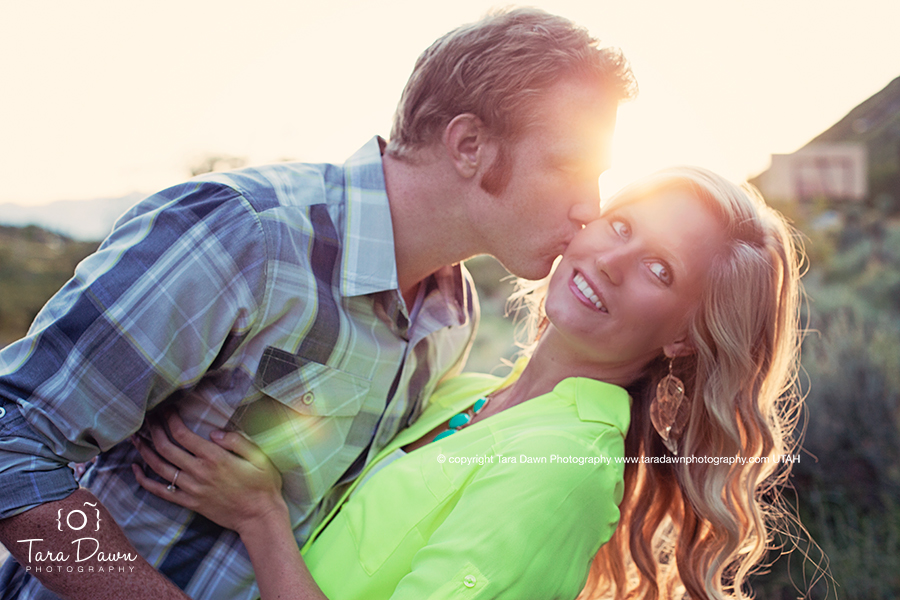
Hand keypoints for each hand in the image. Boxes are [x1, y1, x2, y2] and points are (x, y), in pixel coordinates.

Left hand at [132, 412, 286, 534]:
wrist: (259, 517)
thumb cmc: (263, 485)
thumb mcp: (259, 457)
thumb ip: (237, 440)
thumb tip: (214, 432)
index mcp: (215, 457)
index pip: (182, 434)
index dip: (170, 420)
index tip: (166, 409)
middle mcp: (199, 472)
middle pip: (166, 448)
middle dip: (154, 430)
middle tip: (149, 418)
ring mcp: (191, 489)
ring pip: (158, 467)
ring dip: (144, 450)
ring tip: (136, 437)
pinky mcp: (189, 502)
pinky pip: (160, 491)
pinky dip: (144, 481)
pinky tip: (135, 469)